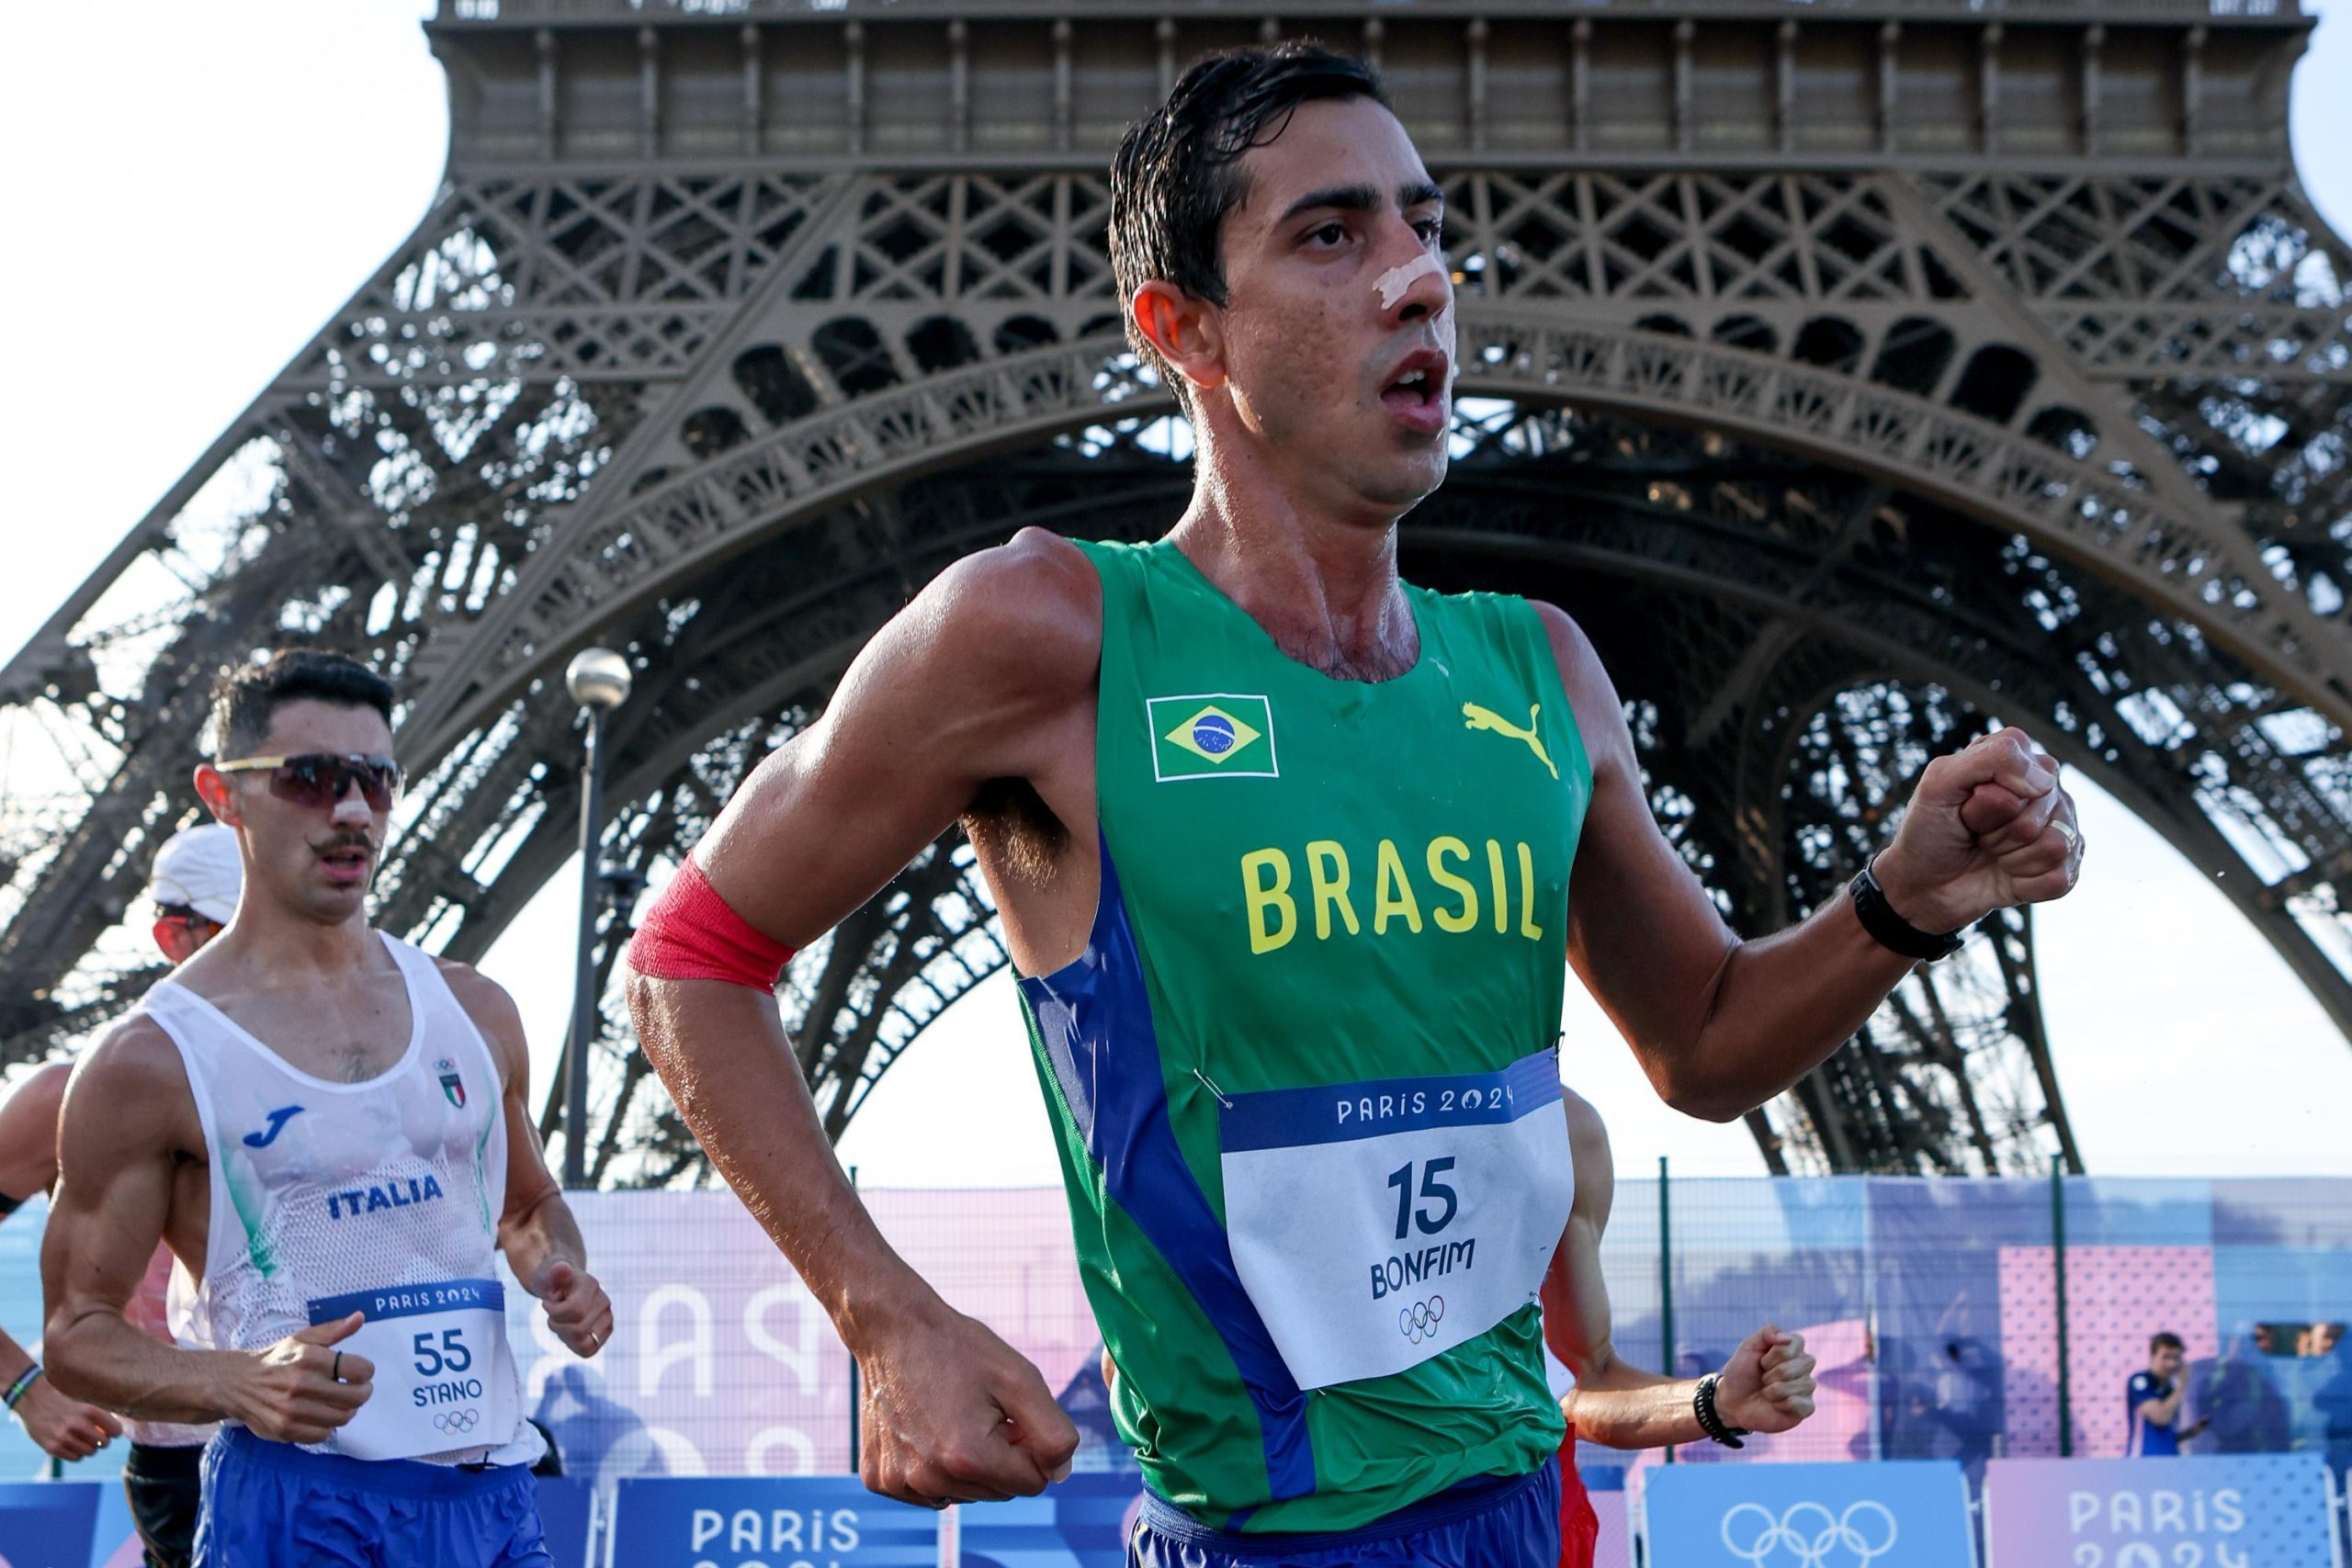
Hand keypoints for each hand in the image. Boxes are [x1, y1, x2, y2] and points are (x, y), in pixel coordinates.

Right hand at [11, 1374, 122, 1461]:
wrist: (33, 1398)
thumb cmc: (63, 1398)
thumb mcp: (84, 1399)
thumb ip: (100, 1412)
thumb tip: (118, 1425)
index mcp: (89, 1410)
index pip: (116, 1430)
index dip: (115, 1431)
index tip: (112, 1430)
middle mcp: (78, 1425)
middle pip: (104, 1443)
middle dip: (103, 1440)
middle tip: (99, 1436)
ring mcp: (64, 1438)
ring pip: (90, 1452)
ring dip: (91, 1448)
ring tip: (85, 1439)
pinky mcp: (52, 1447)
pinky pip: (75, 1458)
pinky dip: (78, 1453)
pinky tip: (74, 1444)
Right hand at [234, 1312, 371, 1444]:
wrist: (237, 1383)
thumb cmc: (277, 1359)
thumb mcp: (303, 1338)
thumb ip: (333, 1330)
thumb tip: (360, 1317)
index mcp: (309, 1358)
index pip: (359, 1370)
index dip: (366, 1371)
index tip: (360, 1371)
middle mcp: (301, 1384)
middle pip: (355, 1397)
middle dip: (362, 1392)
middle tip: (357, 1389)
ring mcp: (292, 1410)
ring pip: (342, 1418)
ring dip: (346, 1410)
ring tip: (339, 1401)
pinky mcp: (284, 1429)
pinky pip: (322, 1434)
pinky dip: (327, 1426)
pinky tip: (321, 1414)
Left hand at [528, 1258, 613, 1357]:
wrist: (559, 1284)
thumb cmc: (549, 1281)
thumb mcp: (544, 1276)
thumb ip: (554, 1273)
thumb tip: (562, 1268)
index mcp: (591, 1285)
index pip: (575, 1311)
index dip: (555, 1312)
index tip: (547, 1303)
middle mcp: (604, 1301)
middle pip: (578, 1331)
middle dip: (558, 1325)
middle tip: (553, 1313)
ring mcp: (607, 1317)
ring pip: (583, 1343)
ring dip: (565, 1335)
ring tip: (562, 1320)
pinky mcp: (606, 1330)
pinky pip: (589, 1350)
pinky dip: (574, 1344)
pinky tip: (568, 1330)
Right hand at [855, 1296, 1078, 1508]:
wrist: (893, 1330)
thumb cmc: (959, 1349)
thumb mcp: (1020, 1379)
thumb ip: (1053, 1433)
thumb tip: (1060, 1474)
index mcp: (967, 1458)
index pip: (1034, 1482)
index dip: (1030, 1445)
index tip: (1011, 1413)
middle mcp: (930, 1480)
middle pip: (999, 1492)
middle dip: (1002, 1457)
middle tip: (983, 1411)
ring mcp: (900, 1483)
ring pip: (967, 1495)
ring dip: (971, 1465)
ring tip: (954, 1417)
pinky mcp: (881, 1480)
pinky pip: (932, 1491)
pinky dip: (939, 1468)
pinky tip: (928, 1430)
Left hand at [1715, 1326, 1815, 1434]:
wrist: (1734, 1400)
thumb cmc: (1742, 1372)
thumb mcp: (1748, 1347)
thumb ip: (1766, 1333)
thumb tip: (1787, 1338)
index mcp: (1794, 1348)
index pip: (1797, 1343)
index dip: (1775, 1354)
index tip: (1762, 1361)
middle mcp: (1804, 1365)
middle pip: (1798, 1365)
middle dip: (1772, 1373)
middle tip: (1764, 1378)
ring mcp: (1807, 1386)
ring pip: (1796, 1385)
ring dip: (1773, 1390)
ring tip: (1767, 1391)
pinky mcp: (1807, 1407)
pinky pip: (1797, 1403)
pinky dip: (1779, 1404)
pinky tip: (1775, 1405)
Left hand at [1877, 728, 2081, 933]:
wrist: (1924, 885)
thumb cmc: (1930, 830)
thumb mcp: (1940, 782)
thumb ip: (1990, 759)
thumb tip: (2045, 781)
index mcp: (2019, 761)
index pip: (2031, 770)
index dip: (1991, 796)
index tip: (1966, 805)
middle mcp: (2046, 792)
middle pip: (2046, 806)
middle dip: (1999, 828)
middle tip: (1977, 833)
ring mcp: (2059, 829)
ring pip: (2056, 843)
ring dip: (2011, 857)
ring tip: (1992, 853)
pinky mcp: (2063, 868)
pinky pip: (2059, 877)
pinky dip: (2023, 883)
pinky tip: (2008, 876)